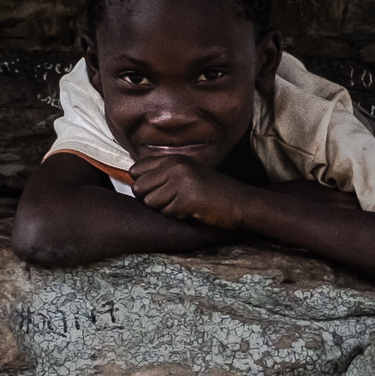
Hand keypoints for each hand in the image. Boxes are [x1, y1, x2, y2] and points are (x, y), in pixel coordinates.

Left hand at [128, 155, 249, 230]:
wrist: (241, 202)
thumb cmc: (212, 192)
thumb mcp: (187, 174)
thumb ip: (162, 174)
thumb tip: (133, 183)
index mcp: (173, 158)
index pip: (136, 170)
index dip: (142, 185)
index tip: (158, 191)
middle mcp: (174, 166)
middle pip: (138, 188)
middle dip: (151, 200)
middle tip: (171, 202)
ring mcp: (181, 181)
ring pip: (150, 203)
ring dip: (164, 209)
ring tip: (183, 205)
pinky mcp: (187, 199)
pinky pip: (166, 213)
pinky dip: (177, 217)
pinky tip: (192, 211)